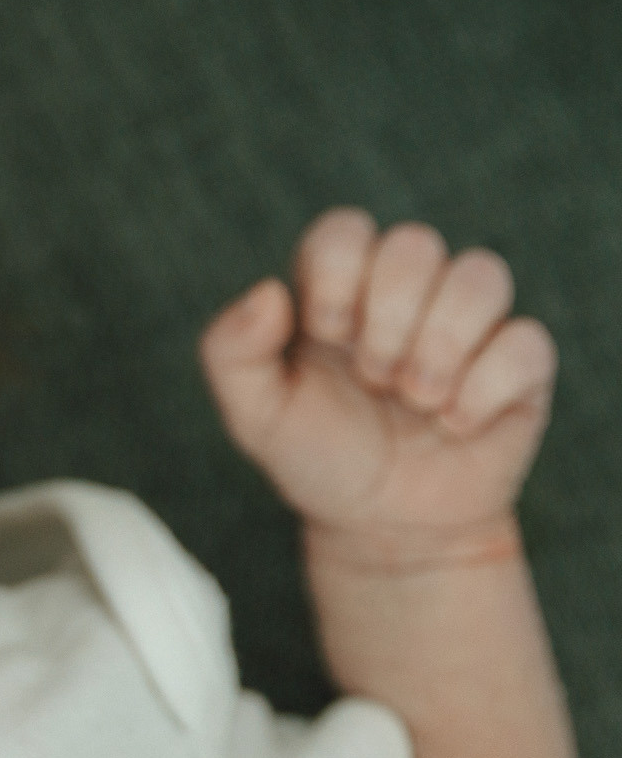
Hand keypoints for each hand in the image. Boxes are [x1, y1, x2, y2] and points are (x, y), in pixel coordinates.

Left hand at [199, 208, 556, 554]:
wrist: (382, 526)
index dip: (336, 276)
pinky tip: (455, 424)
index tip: (326, 334)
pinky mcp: (520, 364)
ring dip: (439, 345)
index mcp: (340, 289)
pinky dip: (483, 388)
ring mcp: (469, 324)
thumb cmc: (317, 456)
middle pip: (414, 243)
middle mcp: (408, 294)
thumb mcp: (254, 415)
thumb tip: (268, 291)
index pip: (344, 230)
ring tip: (415, 398)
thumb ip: (230, 350)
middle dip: (386, 320)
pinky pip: (526, 341)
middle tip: (372, 379)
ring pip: (481, 274)